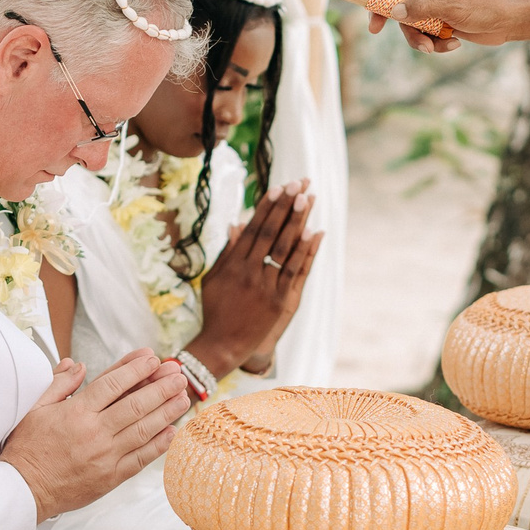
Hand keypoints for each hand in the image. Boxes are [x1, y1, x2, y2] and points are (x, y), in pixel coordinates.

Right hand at [0, 348, 190, 520]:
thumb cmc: (27, 450)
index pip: (113, 384)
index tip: (151, 359)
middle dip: (161, 387)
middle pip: (136, 404)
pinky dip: (158, 445)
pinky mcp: (111, 477)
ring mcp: (105, 456)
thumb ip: (59, 384)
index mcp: (76, 413)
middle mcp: (95, 433)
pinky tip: (172, 431)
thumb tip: (77, 365)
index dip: (135, 369)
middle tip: (178, 375)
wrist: (23, 489)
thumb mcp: (35, 408)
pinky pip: (141, 459)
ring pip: (144, 429)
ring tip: (183, 398)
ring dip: (167, 412)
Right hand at [187, 179, 320, 377]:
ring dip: (298, 221)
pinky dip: (306, 251)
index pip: (253, 228)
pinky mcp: (281, 301)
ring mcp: (266, 286)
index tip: (277, 187)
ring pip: (285, 248)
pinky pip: (295, 271)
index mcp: (233, 264)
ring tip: (309, 198)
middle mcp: (249, 272)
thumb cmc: (216, 310)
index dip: (266, 206)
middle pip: (270, 232)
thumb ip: (228, 251)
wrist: (223, 345)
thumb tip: (236, 223)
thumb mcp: (214, 278)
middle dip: (285, 206)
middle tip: (298, 183)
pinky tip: (316, 232)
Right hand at [351, 0, 528, 53]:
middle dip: (387, 16)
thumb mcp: (452, 8)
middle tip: (374, 30)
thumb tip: (392, 13)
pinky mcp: (442, 22)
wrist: (513, 22)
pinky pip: (425, 34)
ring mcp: (436, 6)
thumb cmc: (488, 6)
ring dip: (418, 39)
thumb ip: (421, 10)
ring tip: (434, 48)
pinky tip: (453, 45)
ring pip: (410, 22)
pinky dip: (435, 43)